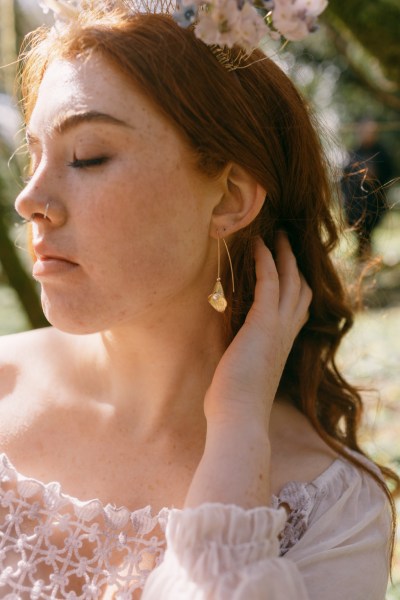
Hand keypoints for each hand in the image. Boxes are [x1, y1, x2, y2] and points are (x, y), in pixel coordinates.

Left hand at [185, 232, 311, 507]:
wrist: (237, 420)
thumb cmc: (232, 401)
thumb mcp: (238, 367)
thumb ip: (237, 346)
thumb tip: (219, 329)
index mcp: (281, 345)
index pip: (296, 308)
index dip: (293, 285)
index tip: (284, 268)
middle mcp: (286, 333)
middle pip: (299, 288)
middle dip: (293, 263)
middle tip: (284, 241)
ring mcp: (278, 327)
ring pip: (290, 279)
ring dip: (283, 254)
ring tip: (275, 234)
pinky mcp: (264, 323)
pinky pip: (269, 282)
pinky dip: (265, 260)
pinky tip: (257, 245)